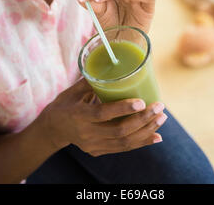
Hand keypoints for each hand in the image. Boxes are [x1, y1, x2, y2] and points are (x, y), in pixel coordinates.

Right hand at [41, 78, 166, 155]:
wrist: (52, 129)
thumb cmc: (65, 104)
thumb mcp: (73, 90)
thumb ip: (92, 81)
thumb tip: (111, 62)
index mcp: (79, 116)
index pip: (103, 114)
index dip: (123, 109)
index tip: (141, 101)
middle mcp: (86, 134)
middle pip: (119, 131)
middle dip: (143, 119)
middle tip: (159, 107)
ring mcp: (93, 145)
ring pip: (125, 142)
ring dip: (146, 130)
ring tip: (161, 118)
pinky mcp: (99, 151)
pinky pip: (123, 148)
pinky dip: (142, 142)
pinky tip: (156, 136)